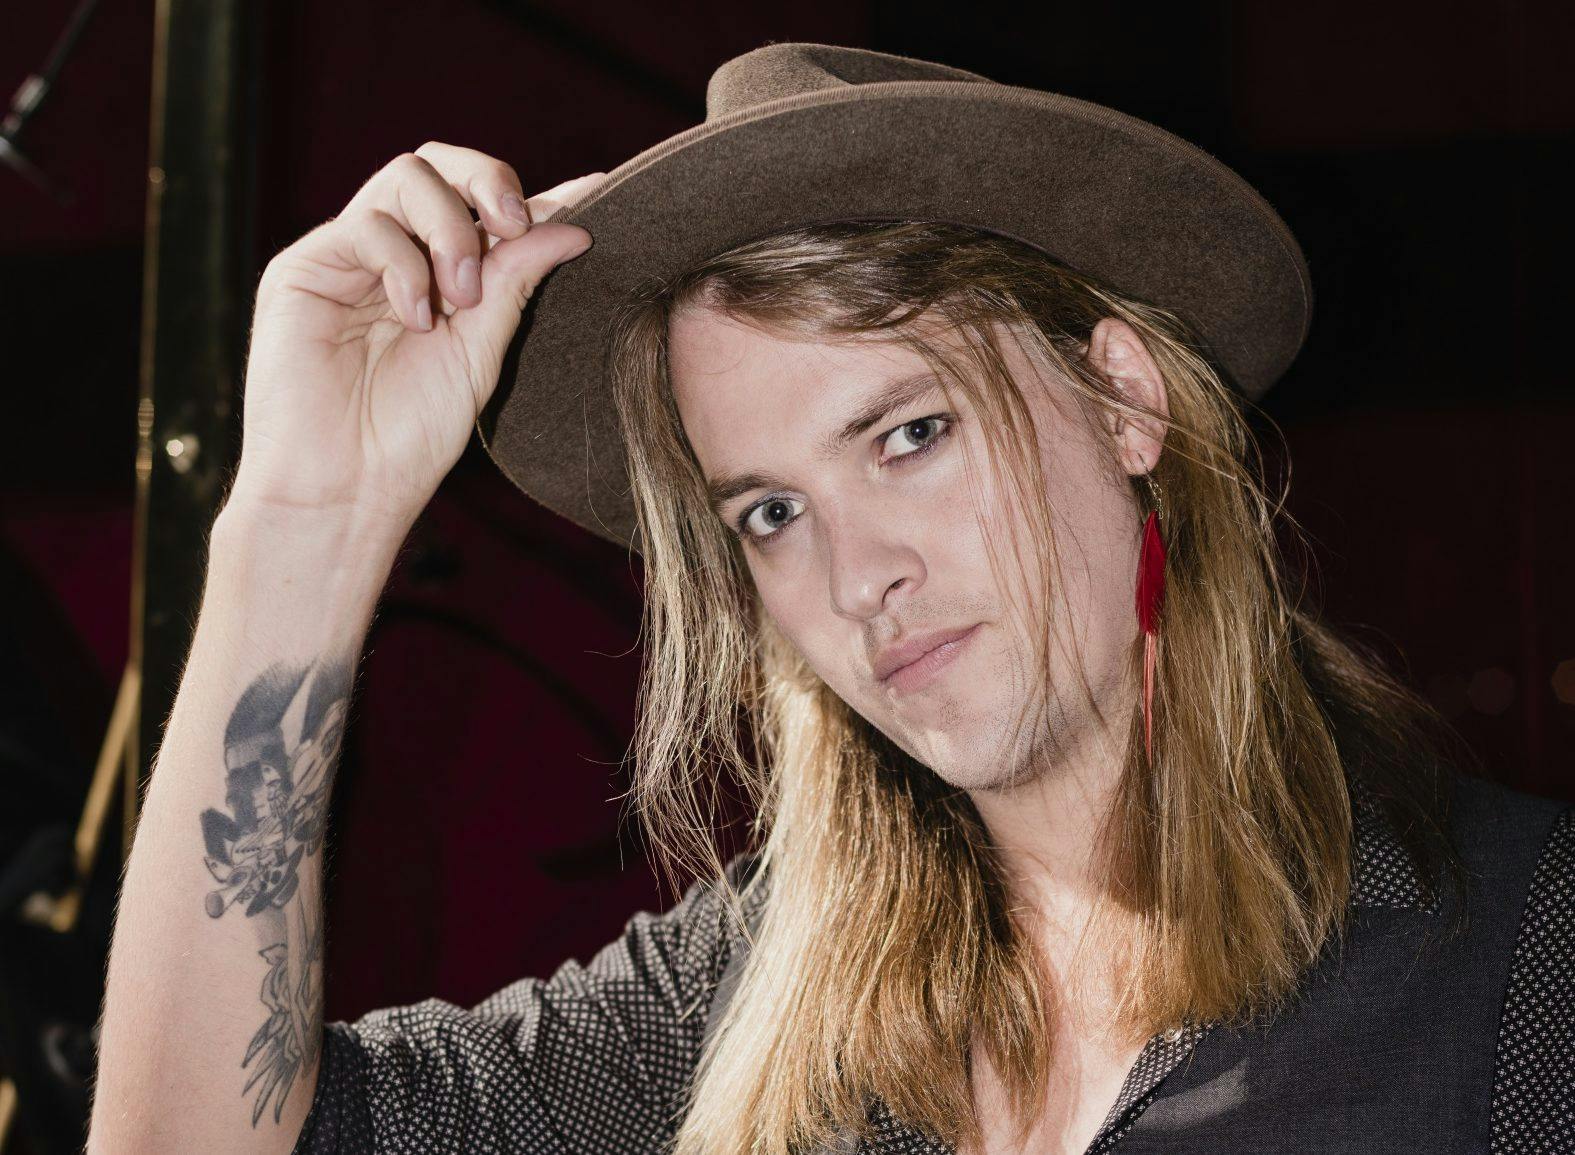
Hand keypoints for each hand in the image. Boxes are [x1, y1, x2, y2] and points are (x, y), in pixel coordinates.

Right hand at [230, 142, 606, 529]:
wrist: (345, 488)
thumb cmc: (409, 437)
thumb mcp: (481, 351)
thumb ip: (516, 283)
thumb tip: (574, 225)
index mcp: (438, 274)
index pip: (484, 209)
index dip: (534, 195)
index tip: (594, 190)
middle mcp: (393, 254)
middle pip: (439, 165)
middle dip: (487, 183)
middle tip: (513, 227)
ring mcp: (348, 257)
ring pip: (405, 177)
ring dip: (450, 228)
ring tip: (460, 297)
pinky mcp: (305, 268)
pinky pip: (366, 224)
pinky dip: (404, 264)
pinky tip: (416, 318)